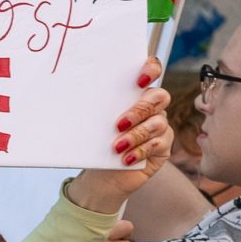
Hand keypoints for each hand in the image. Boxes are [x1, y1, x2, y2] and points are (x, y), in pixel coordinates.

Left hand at [65, 58, 172, 215]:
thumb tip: (77, 94)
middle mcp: (152, 105)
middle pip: (158, 97)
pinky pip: (158, 144)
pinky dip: (140, 151)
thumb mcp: (95, 122)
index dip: (151, 69)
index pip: (152, 69)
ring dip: (136, 135)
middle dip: (139, 110)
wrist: (104, 173)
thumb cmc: (99, 142)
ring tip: (117, 146)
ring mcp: (160, 125)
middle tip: (118, 124)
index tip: (139, 81)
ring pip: (158, 122)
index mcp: (136, 91)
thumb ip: (97, 107)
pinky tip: (126, 159)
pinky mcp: (163, 146)